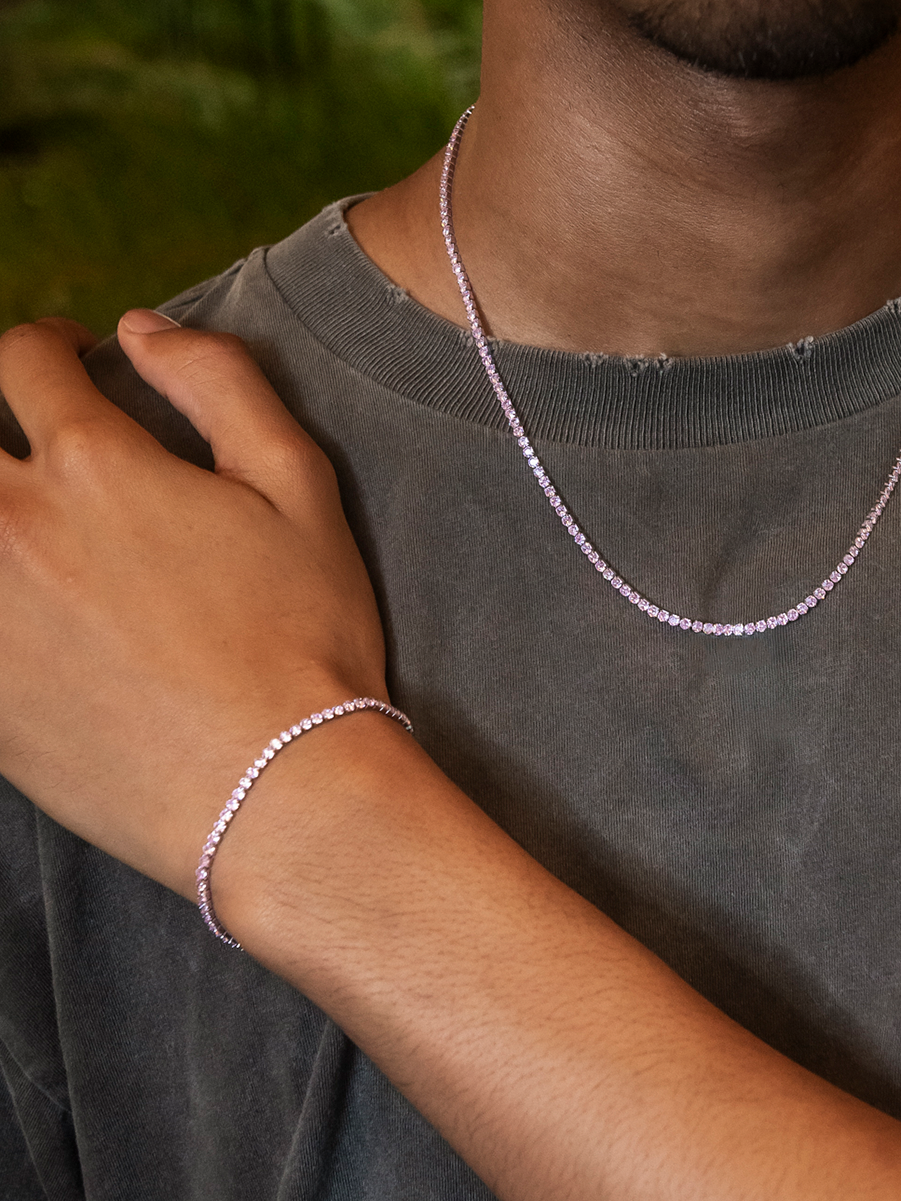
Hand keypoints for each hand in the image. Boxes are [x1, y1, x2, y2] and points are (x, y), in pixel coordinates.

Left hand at [0, 312, 389, 895]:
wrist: (277, 789)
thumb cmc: (305, 637)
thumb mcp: (300, 490)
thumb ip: (222, 384)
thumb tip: (144, 329)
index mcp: (94, 465)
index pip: (25, 360)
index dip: (50, 345)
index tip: (73, 362)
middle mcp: (13, 526)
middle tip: (36, 440)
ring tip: (33, 521)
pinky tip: (31, 606)